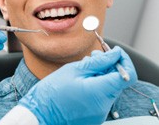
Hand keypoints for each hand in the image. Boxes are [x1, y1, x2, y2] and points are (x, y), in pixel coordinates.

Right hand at [19, 46, 136, 124]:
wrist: (40, 113)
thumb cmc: (53, 91)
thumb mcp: (74, 70)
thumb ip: (98, 62)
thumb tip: (115, 54)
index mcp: (100, 92)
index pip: (127, 75)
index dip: (123, 60)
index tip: (114, 51)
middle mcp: (104, 106)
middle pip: (118, 80)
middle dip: (109, 65)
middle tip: (94, 55)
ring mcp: (100, 112)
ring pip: (109, 87)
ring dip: (102, 74)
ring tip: (85, 66)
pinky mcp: (94, 115)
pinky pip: (102, 96)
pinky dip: (97, 84)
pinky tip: (83, 78)